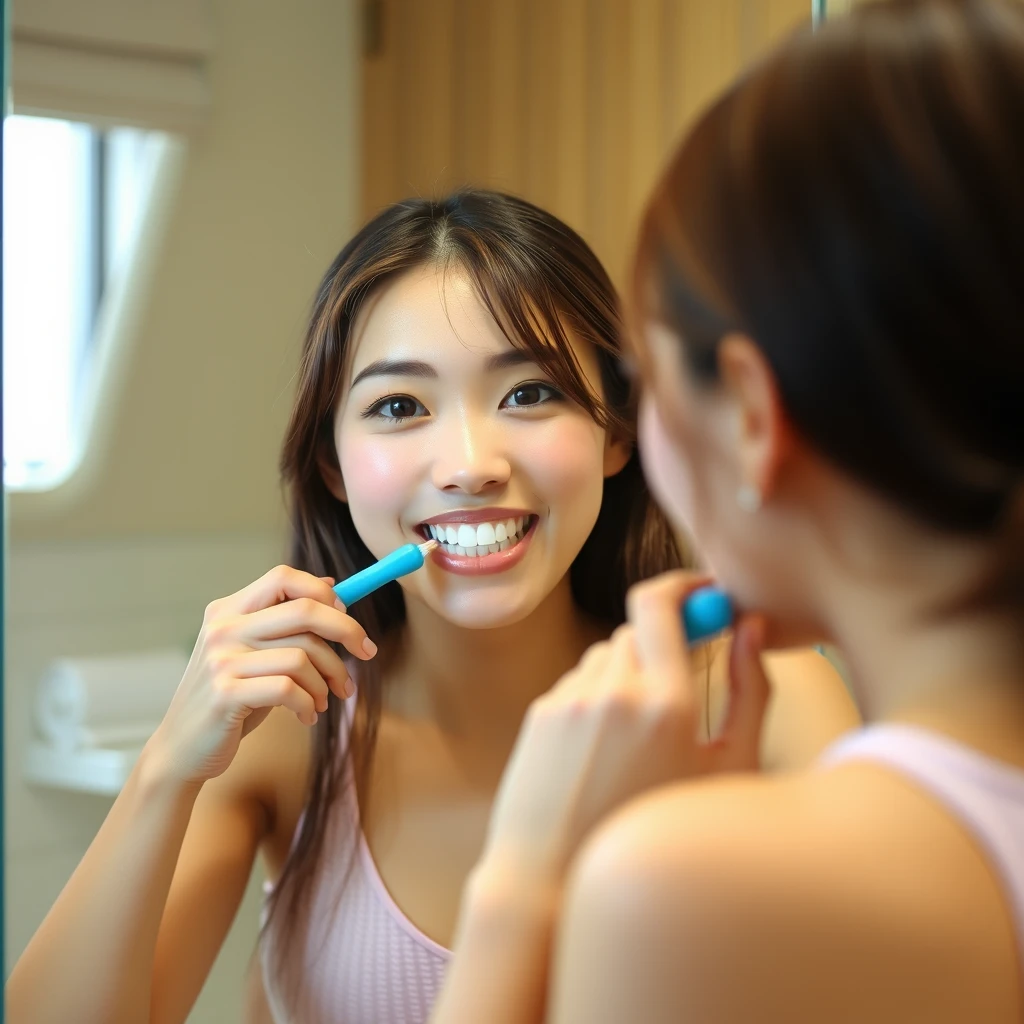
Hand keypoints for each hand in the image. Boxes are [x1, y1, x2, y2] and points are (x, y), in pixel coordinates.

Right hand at [145, 565, 375, 785]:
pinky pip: (290, 689)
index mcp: (229, 610)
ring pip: (303, 655)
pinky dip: (309, 704)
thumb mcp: (254, 653)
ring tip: (326, 700)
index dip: (324, 592)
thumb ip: (285, 621)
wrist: (184, 749)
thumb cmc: (231, 697)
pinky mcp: (225, 694)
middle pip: (303, 610)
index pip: (284, 578)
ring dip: (328, 680)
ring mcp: (221, 660)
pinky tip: (308, 716)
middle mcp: (223, 628)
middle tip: (367, 652)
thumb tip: (332, 584)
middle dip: (347, 631)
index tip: (348, 616)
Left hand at [481, 571, 769, 881]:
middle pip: (638, 629)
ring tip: (638, 738)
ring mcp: (570, 699)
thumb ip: (751, 693)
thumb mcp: (728, 774)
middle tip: (679, 683)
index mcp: (667, 704)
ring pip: (607, 655)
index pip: (661, 603)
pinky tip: (602, 752)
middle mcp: (613, 691)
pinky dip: (598, 698)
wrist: (554, 881)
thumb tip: (749, 627)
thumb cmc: (655, 834)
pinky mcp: (541, 711)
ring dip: (629, 674)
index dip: (683, 585)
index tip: (701, 592)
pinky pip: (579, 682)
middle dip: (662, 645)